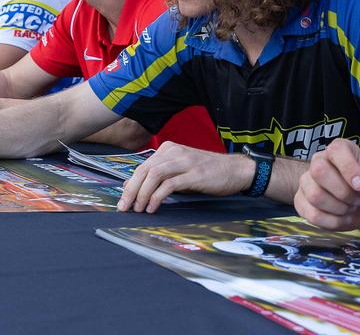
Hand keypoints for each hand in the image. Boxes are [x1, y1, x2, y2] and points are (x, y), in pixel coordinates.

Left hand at [118, 142, 252, 212]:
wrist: (236, 170)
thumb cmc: (207, 172)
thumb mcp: (178, 171)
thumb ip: (157, 176)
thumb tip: (130, 185)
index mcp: (168, 149)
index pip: (142, 167)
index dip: (130, 185)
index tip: (123, 201)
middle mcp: (174, 152)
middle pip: (144, 171)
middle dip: (131, 191)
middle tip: (124, 208)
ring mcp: (184, 162)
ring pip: (154, 176)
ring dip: (142, 194)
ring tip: (138, 209)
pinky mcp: (194, 174)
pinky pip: (169, 185)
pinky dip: (157, 197)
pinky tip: (153, 208)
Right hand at [294, 138, 359, 231]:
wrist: (359, 206)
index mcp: (338, 151)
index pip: (336, 151)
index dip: (348, 168)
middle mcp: (318, 161)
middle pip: (319, 171)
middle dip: (342, 192)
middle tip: (357, 201)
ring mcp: (306, 181)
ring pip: (315, 195)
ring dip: (339, 208)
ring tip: (350, 209)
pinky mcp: (300, 201)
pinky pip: (312, 214)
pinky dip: (332, 221)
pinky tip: (342, 219)